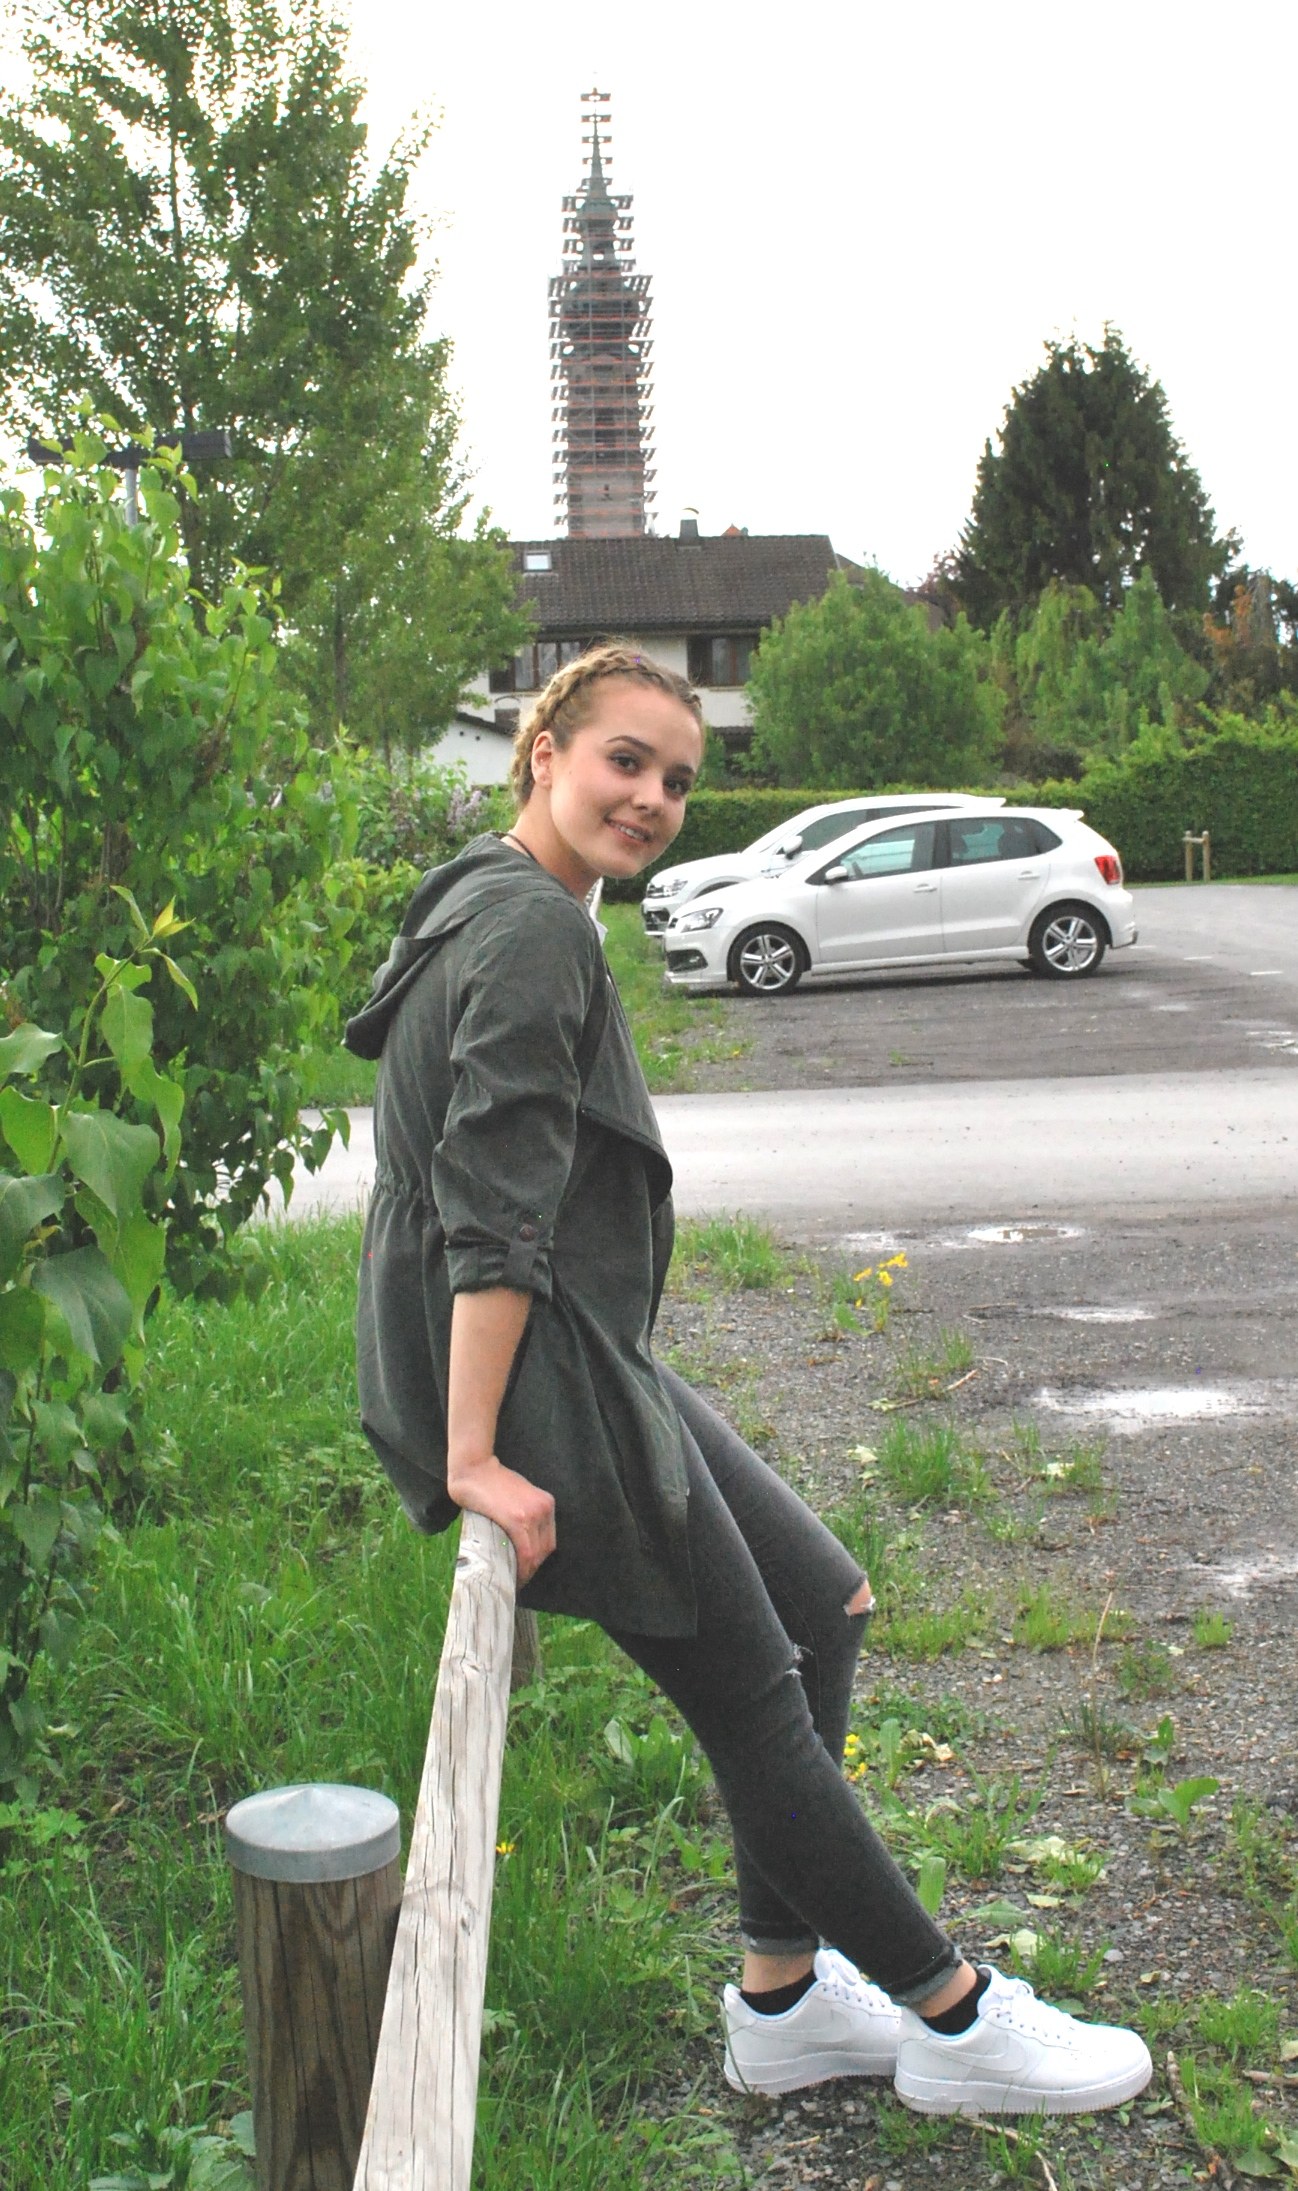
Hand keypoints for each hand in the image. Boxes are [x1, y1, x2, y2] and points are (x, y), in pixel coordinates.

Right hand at [446, 1452, 556, 1585]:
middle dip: (532, 1567)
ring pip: (536, 1554)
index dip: (538, 1558)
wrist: (475, 1470)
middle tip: (517, 1578)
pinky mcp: (517, 1520)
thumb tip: (521, 1542)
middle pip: (545, 1549)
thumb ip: (526, 1514)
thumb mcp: (519, 1494)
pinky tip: (512, 1575)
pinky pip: (525, 1552)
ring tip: (513, 1580)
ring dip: (526, 1571)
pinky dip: (521, 1568)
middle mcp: (544, 1509)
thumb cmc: (492, 1482)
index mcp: (547, 1503)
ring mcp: (532, 1515)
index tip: (526, 1569)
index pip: (548, 1540)